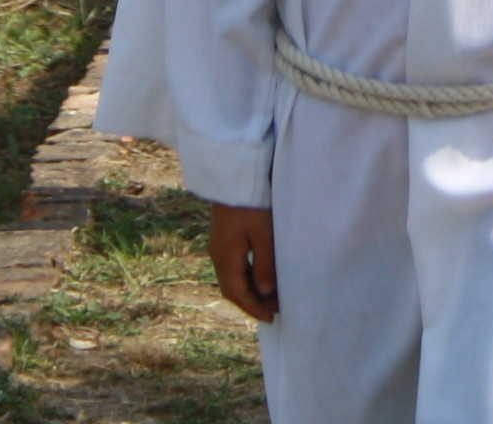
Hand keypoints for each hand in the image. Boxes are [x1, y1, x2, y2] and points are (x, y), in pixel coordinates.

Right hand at [206, 201, 278, 320]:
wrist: (234, 174)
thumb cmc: (252, 203)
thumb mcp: (264, 234)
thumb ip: (265, 265)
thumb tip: (265, 292)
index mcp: (225, 257)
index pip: (237, 293)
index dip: (254, 308)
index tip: (271, 318)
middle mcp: (217, 254)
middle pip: (232, 288)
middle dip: (252, 302)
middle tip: (274, 310)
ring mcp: (219, 245)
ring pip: (232, 277)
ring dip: (249, 289)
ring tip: (271, 296)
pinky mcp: (223, 236)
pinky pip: (233, 265)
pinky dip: (246, 276)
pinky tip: (261, 274)